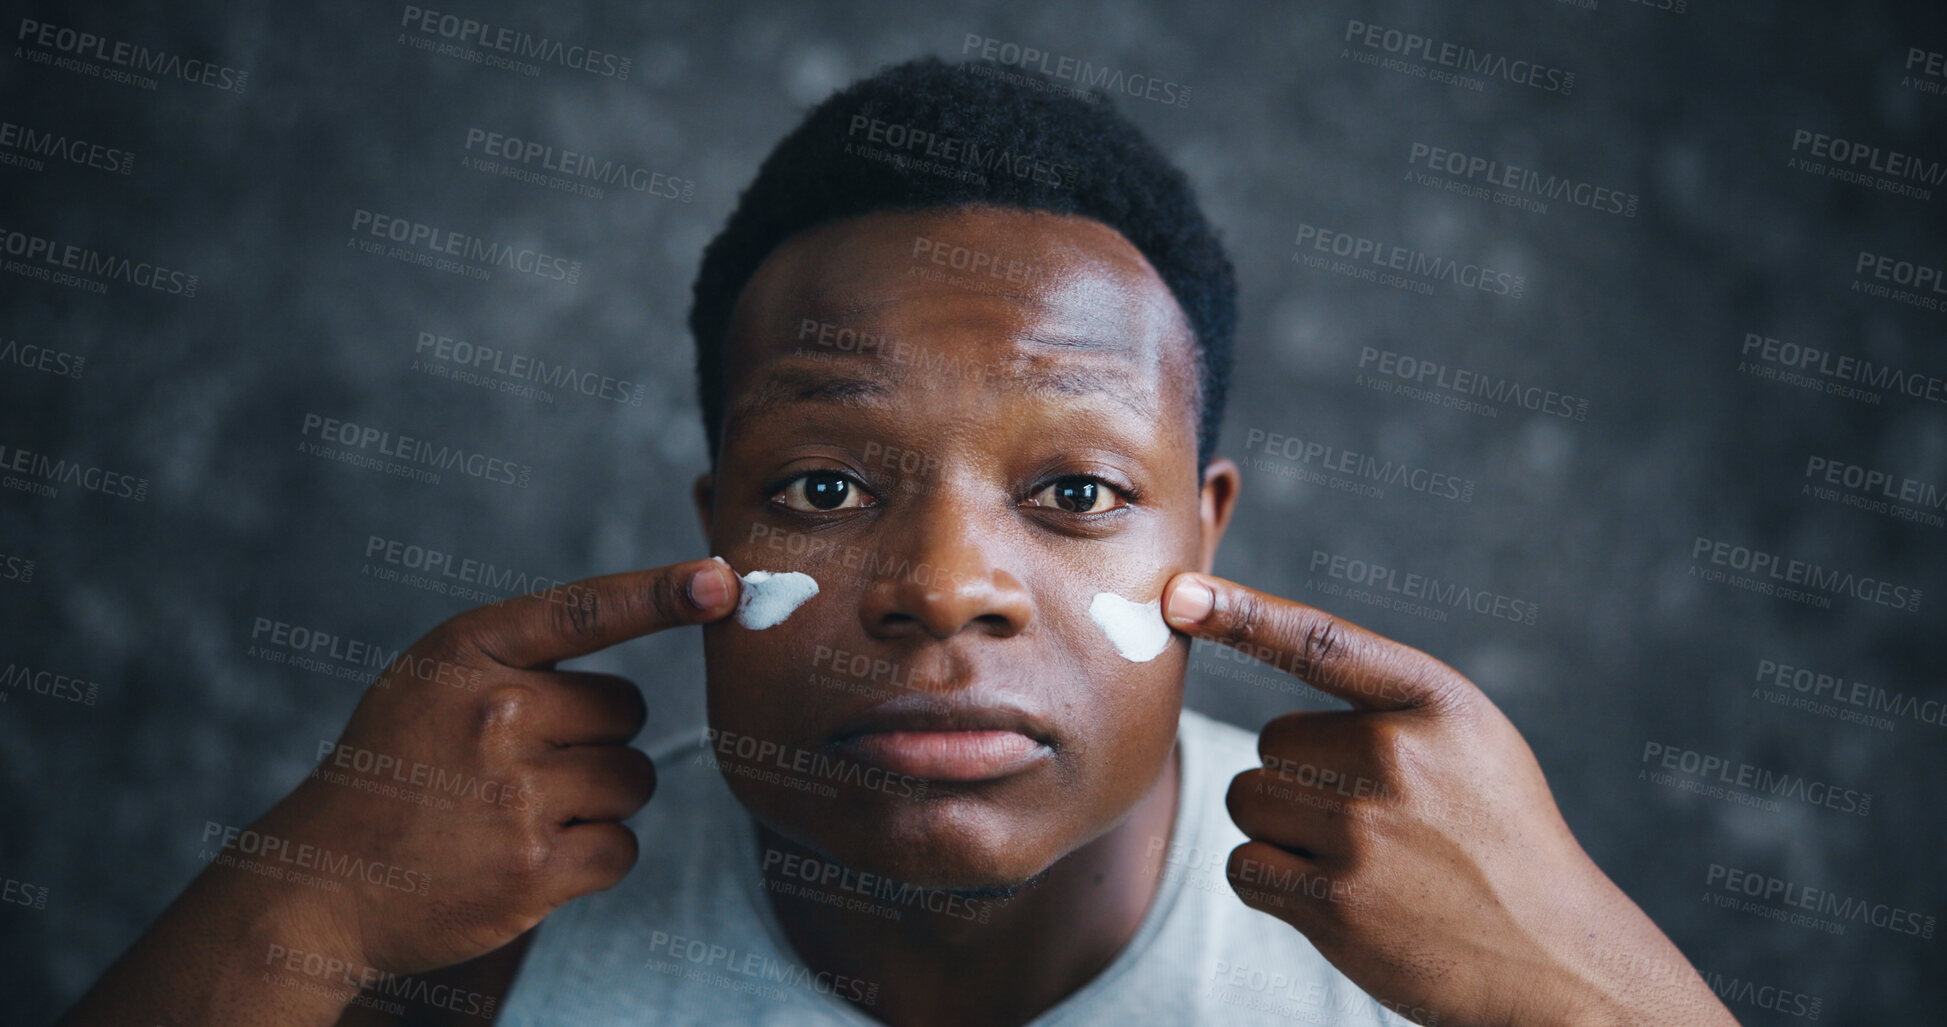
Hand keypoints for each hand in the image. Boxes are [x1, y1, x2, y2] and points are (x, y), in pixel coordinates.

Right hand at [244, 558, 738, 975]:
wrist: (320, 884)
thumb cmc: (397, 771)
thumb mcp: (434, 681)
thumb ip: (523, 657)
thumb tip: (655, 616)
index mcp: (469, 653)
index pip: (584, 611)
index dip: (661, 593)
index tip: (722, 581)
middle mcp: (495, 713)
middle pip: (627, 712)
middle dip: (596, 740)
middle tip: (521, 768)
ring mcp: (515, 794)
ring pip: (633, 779)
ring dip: (597, 801)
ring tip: (517, 814)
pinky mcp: (532, 870)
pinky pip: (622, 847)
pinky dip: (592, 858)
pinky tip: (529, 859)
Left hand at [1161, 572, 1735, 1026]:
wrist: (1555, 959)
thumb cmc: (1498, 839)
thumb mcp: (1471, 741)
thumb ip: (1388, 702)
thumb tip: (1261, 677)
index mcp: (1437, 703)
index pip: (1320, 644)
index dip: (1243, 614)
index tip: (1181, 594)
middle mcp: (1399, 757)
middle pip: (1270, 745)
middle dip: (1300, 780)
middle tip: (1373, 822)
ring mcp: (1364, 832)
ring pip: (1250, 802)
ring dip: (1281, 832)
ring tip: (1358, 859)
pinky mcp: (1336, 904)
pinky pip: (1245, 867)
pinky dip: (1270, 884)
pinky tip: (1333, 898)